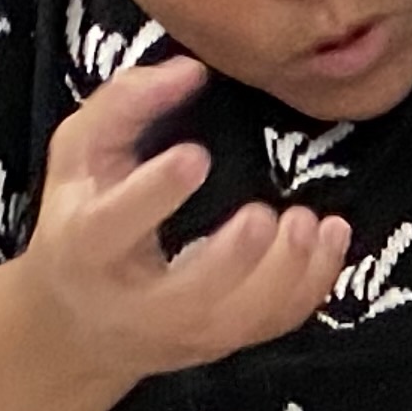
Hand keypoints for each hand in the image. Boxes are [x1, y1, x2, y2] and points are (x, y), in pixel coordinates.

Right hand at [15, 56, 349, 386]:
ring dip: (288, 272)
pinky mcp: (228, 340)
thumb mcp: (79, 156)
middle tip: (268, 212)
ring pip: (245, 317)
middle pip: (192, 292)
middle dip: (236, 256)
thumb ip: (123, 106)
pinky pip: (277, 322)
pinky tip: (331, 237)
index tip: (196, 155)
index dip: (155, 193)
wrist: (83, 324)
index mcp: (89, 246)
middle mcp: (138, 300)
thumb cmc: (80, 218)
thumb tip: (190, 70)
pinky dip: (313, 284)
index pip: (116, 225)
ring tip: (308, 221)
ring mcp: (189, 329)